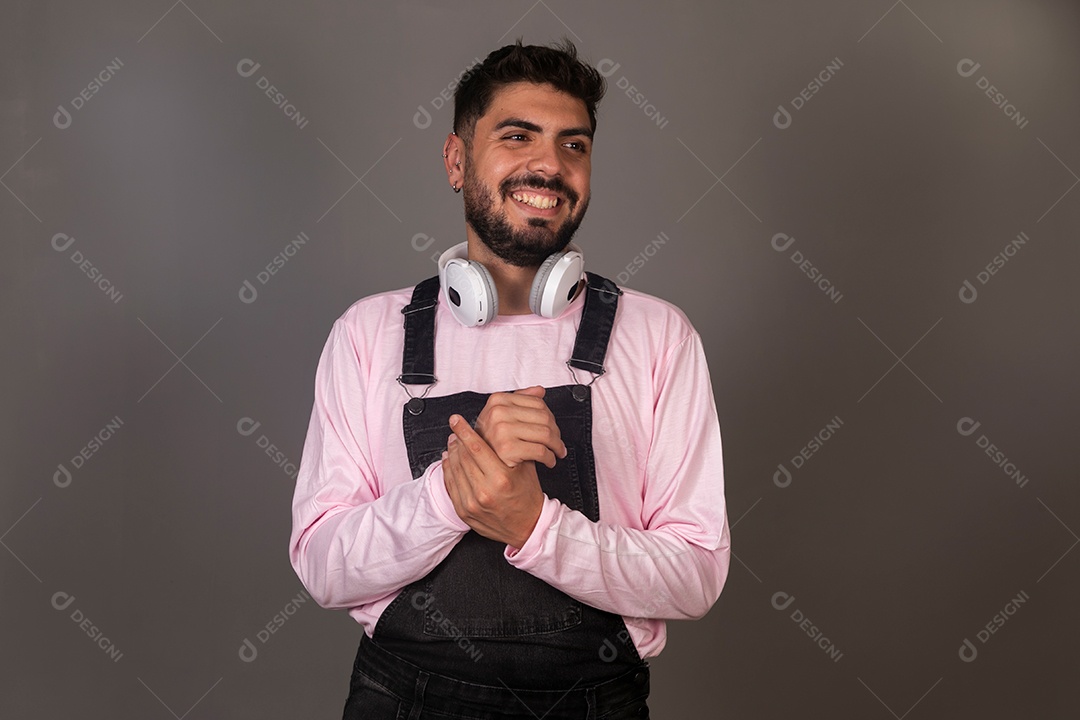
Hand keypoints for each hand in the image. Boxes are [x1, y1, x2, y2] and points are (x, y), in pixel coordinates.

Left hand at [442, 414, 543, 548]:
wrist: (528, 527)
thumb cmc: (528, 495)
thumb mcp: (525, 468)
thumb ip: (508, 449)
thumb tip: (488, 428)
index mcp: (502, 478)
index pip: (476, 448)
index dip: (464, 431)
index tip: (456, 419)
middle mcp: (485, 491)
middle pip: (463, 457)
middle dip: (457, 441)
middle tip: (456, 431)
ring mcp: (472, 503)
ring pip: (454, 470)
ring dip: (452, 453)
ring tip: (454, 444)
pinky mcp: (464, 512)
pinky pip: (451, 485)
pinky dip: (448, 469)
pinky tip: (449, 460)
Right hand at [473, 386, 566, 468]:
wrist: (480, 462)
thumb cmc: (492, 439)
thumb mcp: (502, 414)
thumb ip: (521, 399)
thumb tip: (539, 391)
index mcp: (498, 400)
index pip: (538, 403)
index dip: (551, 417)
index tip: (554, 429)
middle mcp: (498, 412)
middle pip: (544, 418)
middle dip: (556, 433)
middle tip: (559, 443)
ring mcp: (501, 430)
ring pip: (545, 434)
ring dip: (556, 446)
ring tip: (557, 452)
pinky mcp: (507, 448)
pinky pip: (540, 451)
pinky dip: (549, 457)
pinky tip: (549, 460)